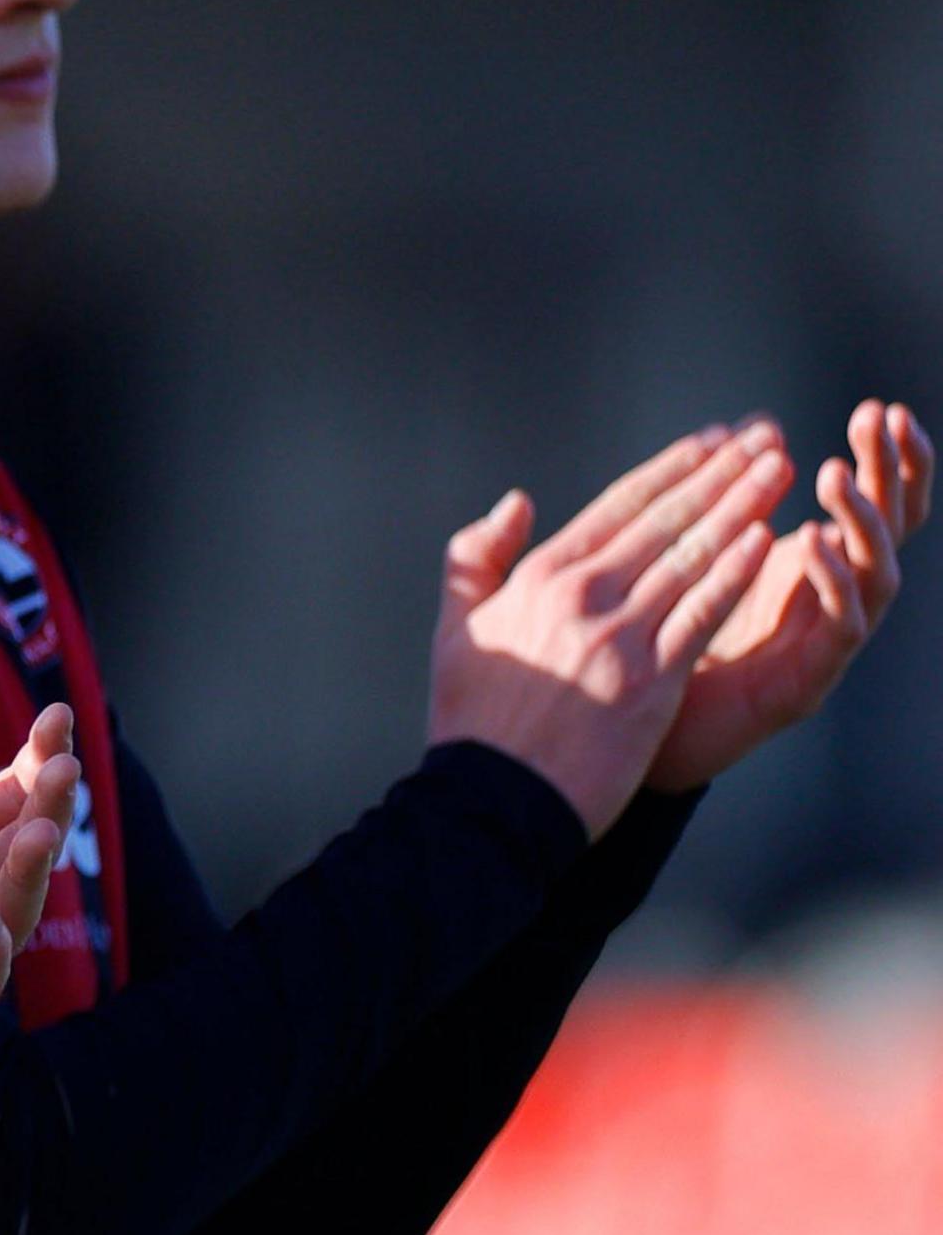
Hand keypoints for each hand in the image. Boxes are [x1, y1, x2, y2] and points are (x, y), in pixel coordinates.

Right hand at [428, 425, 790, 836]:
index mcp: (538, 578)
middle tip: (764, 438)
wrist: (493, 796)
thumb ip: (476, 558)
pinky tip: (768, 540)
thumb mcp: (455, 628)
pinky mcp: (651, 677)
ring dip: (742, 507)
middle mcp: (581, 595)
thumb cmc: (472, 718)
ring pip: (693, 555)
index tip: (711, 441)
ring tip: (780, 471)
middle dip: (721, 473)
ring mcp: (619, 634)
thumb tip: (517, 503)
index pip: (617, 507)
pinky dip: (736, 572)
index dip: (670, 469)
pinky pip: (703, 612)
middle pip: (665, 519)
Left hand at [648, 399, 929, 793]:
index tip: (882, 409)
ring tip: (834, 473)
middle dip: (891, 472)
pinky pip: (840, 628)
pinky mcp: (808, 684)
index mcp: (811, 567)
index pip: (870, 505)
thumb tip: (736, 432)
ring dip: (862, 520)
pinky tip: (812, 542)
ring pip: (878, 574)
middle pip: (890, 529)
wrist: (644, 736)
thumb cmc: (668, 643)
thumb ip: (720, 506)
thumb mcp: (692, 561)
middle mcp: (832, 601)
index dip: (885, 459)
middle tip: (883, 418)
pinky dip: (833, 582)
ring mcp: (826, 643)